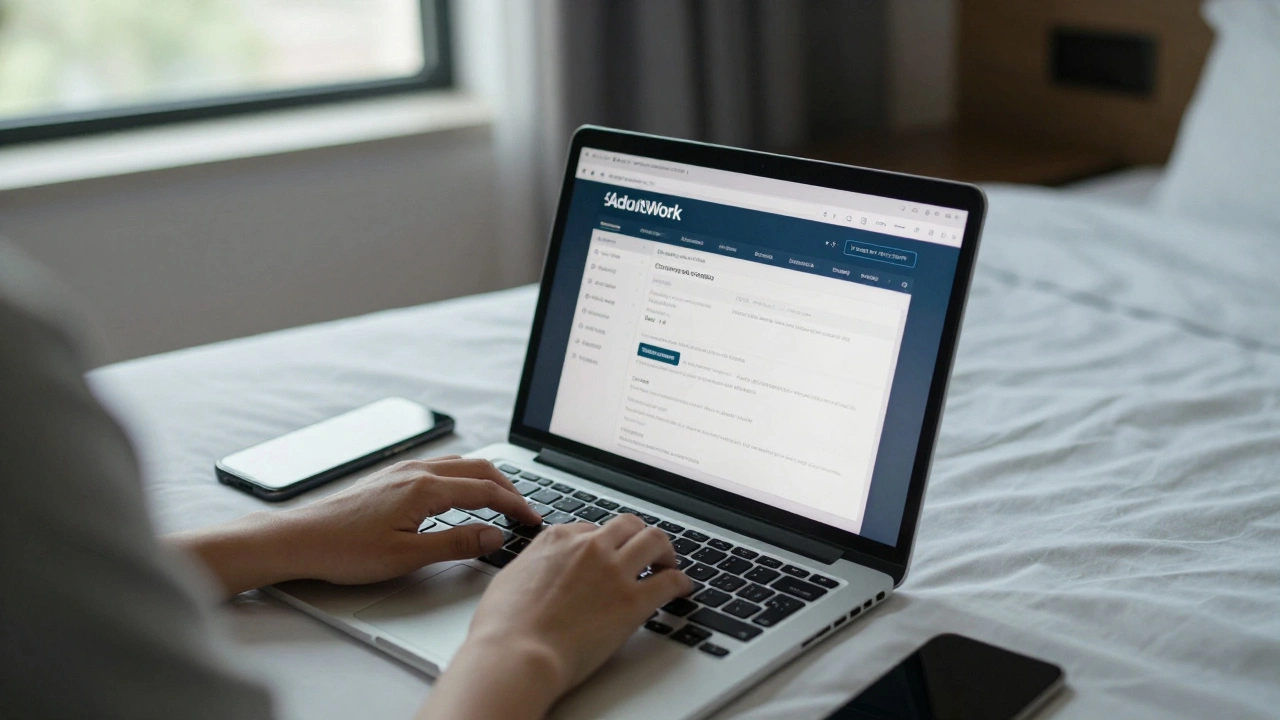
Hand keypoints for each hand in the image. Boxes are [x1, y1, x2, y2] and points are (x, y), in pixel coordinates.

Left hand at [280, 456, 542, 585]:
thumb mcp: (407, 556)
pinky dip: (464, 477)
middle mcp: (418, 471)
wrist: (299, 538)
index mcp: (426, 488)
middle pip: (479, 470)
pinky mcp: (392, 477)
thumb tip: (495, 535)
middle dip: (509, 488)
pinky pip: (441, 467)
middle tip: (525, 511)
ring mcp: (403, 470)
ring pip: (460, 465)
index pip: (487, 491)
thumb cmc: (346, 551)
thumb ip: (456, 543)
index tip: (533, 520)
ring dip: (487, 480)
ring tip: (502, 501)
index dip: (516, 505)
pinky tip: (461, 493)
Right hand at [422, 515, 692, 718]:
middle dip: (638, 536)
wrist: (516, 654)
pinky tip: (682, 589)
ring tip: (668, 564)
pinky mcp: (632, 601)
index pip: (592, 529)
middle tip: (645, 552)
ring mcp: (613, 571)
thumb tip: (539, 569)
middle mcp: (589, 547)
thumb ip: (532, 566)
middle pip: (628, 525)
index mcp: (557, 539)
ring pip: (655, 540)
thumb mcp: (509, 579)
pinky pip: (670, 580)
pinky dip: (681, 582)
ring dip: (665, 551)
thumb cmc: (503, 628)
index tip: (609, 554)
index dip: (604, 542)